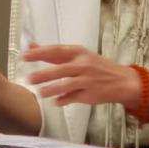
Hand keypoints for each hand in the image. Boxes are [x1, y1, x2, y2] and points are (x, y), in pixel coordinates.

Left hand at [23, 45, 141, 108]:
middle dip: (45, 74)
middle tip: (29, 78)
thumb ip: (55, 54)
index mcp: (79, 52)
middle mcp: (83, 65)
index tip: (26, 55)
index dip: (41, 53)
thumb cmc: (97, 67)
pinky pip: (74, 97)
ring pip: (67, 84)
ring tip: (40, 93)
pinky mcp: (90, 94)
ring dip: (53, 89)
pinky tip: (56, 102)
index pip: (57, 51)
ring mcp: (87, 80)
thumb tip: (31, 46)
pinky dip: (64, 100)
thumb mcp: (78, 56)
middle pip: (61, 69)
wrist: (122, 80)